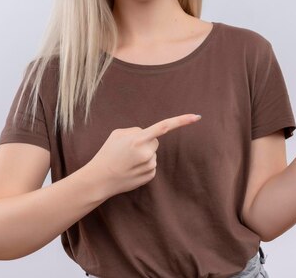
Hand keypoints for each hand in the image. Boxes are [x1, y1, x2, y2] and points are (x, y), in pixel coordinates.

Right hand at [87, 114, 201, 197]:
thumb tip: (149, 134)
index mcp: (138, 140)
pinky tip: (130, 169)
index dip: (181, 121)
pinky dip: (142, 165)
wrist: (99, 179)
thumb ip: (136, 130)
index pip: (164, 127)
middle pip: (155, 141)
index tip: (197, 117)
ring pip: (152, 153)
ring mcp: (150, 166)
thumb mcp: (117, 134)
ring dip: (143, 154)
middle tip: (127, 150)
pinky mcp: (150, 176)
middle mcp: (146, 153)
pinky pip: (151, 165)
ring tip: (126, 161)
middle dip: (145, 142)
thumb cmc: (107, 153)